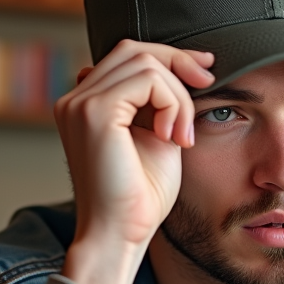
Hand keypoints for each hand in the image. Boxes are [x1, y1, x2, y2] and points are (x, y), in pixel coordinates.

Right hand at [54, 39, 214, 283]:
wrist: (122, 233)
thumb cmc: (140, 196)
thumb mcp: (157, 135)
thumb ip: (160, 102)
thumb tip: (180, 67)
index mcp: (85, 104)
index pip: (127, 57)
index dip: (169, 57)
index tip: (205, 70)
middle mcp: (75, 99)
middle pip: (133, 50)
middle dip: (178, 62)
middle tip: (208, 84)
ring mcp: (80, 103)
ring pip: (144, 62)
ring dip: (178, 94)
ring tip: (182, 135)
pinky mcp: (94, 111)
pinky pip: (147, 80)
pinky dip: (173, 103)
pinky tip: (174, 137)